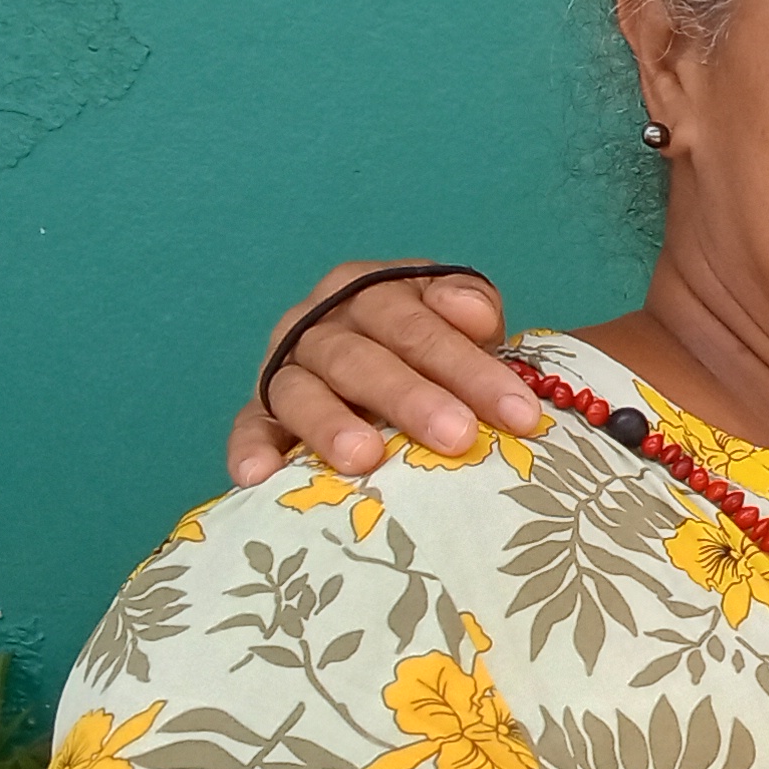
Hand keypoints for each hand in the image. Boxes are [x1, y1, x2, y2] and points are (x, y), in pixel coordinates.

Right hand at [225, 264, 535, 484]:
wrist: (385, 362)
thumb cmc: (432, 348)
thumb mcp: (462, 316)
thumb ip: (470, 306)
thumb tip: (470, 312)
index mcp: (372, 291)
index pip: (418, 325)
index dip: (469, 367)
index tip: (519, 414)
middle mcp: (321, 322)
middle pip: (363, 358)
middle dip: (412, 399)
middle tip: (458, 437)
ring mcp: (285, 367)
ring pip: (303, 391)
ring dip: (330, 424)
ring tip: (363, 458)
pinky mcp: (260, 410)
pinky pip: (249, 427)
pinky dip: (250, 449)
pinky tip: (258, 477)